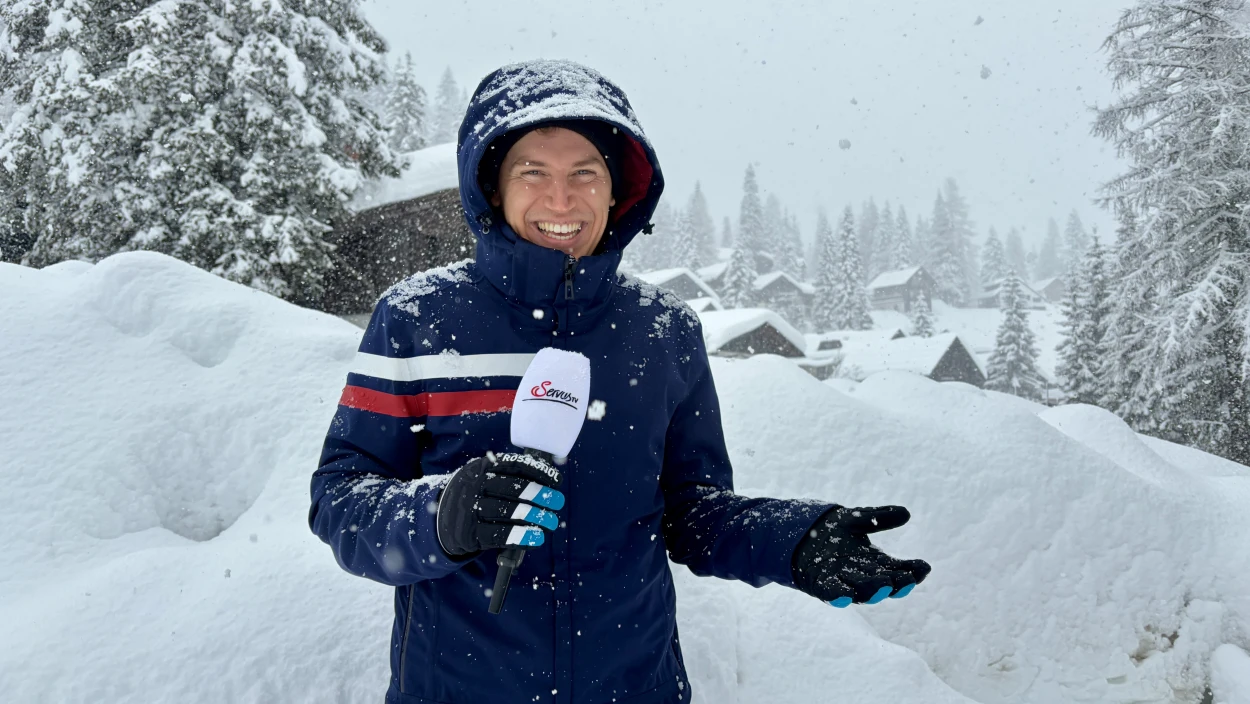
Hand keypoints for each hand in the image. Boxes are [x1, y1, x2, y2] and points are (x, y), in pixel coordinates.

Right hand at [435, 452, 564, 556]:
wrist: (440, 519)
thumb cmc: (475, 496)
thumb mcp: (484, 478)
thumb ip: (510, 477)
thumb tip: (549, 484)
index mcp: (481, 468)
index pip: (513, 466)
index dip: (538, 472)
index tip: (556, 481)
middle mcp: (474, 486)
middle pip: (512, 489)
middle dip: (540, 495)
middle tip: (558, 502)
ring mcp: (470, 510)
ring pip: (507, 512)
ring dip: (534, 518)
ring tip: (551, 522)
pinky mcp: (469, 534)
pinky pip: (499, 535)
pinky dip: (521, 536)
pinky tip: (536, 537)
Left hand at [791, 505, 930, 607]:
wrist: (799, 533)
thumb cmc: (832, 529)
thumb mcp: (856, 519)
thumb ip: (878, 517)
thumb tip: (906, 513)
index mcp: (873, 562)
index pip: (897, 568)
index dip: (911, 570)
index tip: (924, 567)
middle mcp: (861, 575)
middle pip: (883, 582)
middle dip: (896, 583)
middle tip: (908, 581)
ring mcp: (842, 581)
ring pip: (861, 591)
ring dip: (873, 590)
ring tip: (884, 586)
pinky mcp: (821, 584)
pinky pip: (832, 593)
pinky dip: (839, 596)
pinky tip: (846, 596)